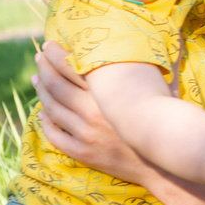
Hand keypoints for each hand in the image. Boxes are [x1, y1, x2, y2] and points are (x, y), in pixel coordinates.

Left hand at [33, 40, 156, 184]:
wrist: (163, 165)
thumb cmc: (164, 122)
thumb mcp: (162, 89)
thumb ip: (155, 67)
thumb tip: (167, 39)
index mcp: (109, 94)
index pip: (72, 66)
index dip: (56, 54)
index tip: (48, 45)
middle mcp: (93, 112)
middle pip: (56, 86)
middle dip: (44, 68)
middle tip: (39, 58)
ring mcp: (86, 134)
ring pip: (52, 109)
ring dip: (41, 91)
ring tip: (37, 79)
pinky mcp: (83, 153)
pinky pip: (55, 136)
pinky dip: (46, 123)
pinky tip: (44, 114)